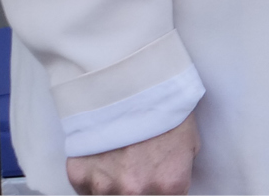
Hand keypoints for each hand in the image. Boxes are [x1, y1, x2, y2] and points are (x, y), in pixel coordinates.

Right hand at [68, 112, 197, 194]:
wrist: (129, 83)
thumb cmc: (164, 107)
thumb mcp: (189, 144)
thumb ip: (177, 175)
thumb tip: (169, 189)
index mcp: (169, 185)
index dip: (163, 191)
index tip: (159, 184)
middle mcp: (136, 191)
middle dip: (138, 190)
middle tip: (138, 169)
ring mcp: (105, 187)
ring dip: (114, 186)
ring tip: (122, 163)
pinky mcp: (79, 178)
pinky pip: (86, 190)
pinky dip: (94, 180)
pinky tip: (104, 159)